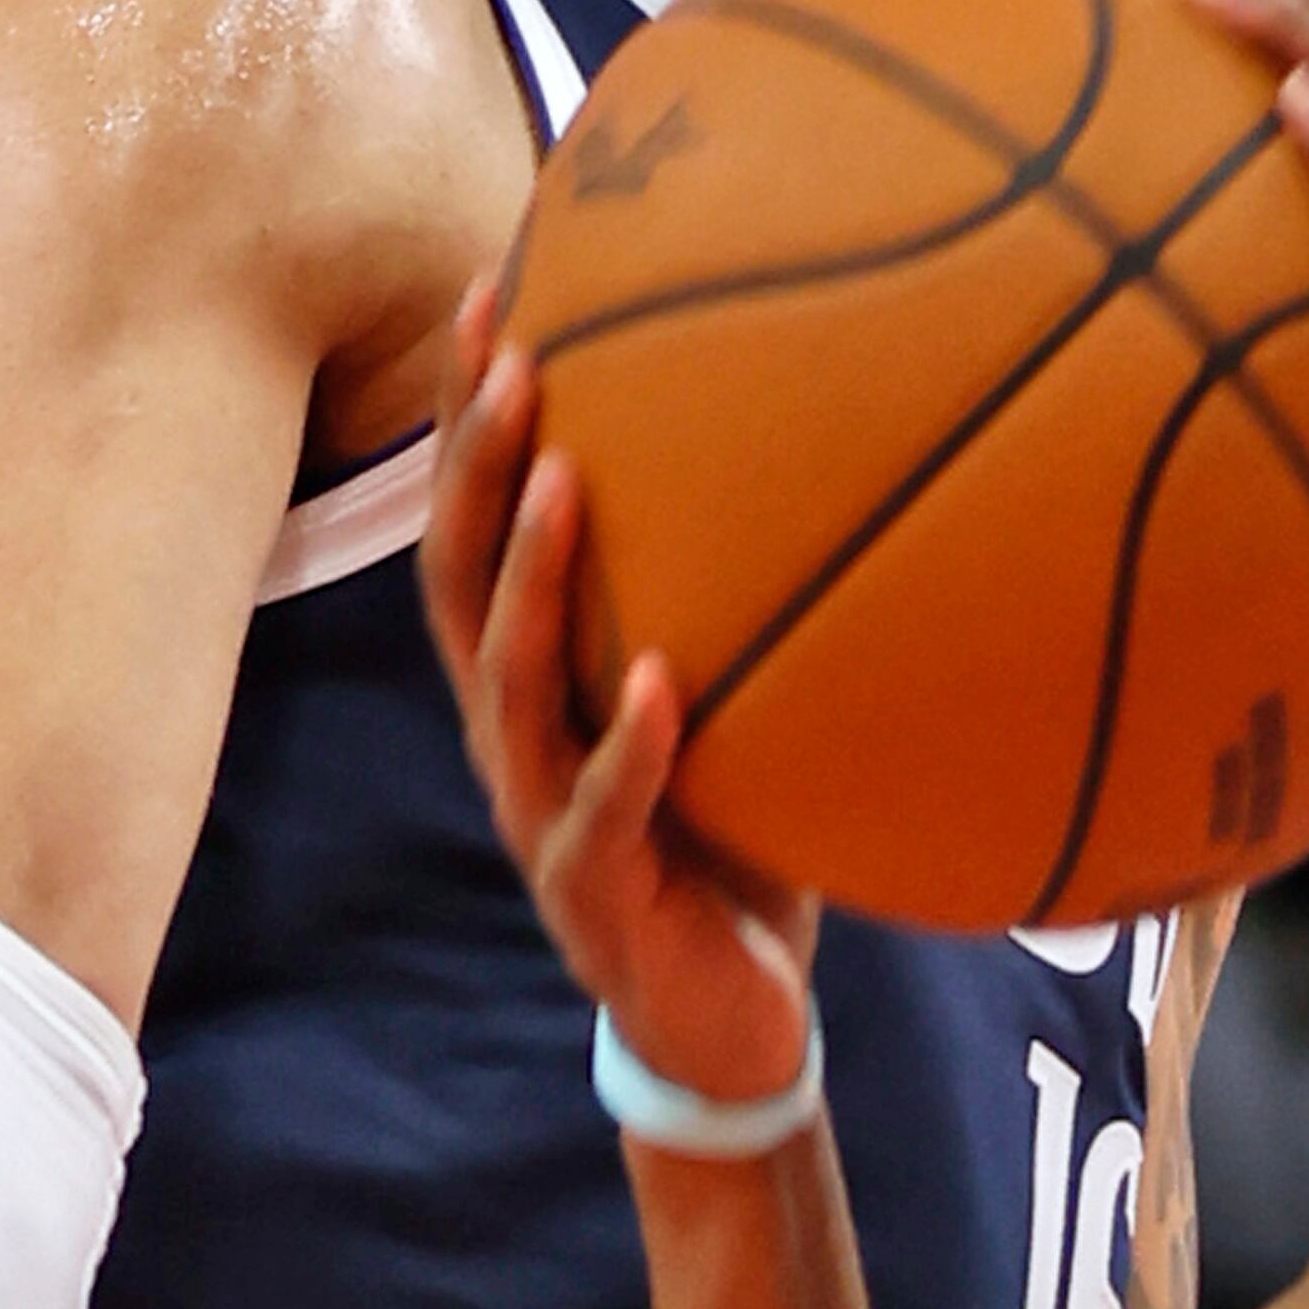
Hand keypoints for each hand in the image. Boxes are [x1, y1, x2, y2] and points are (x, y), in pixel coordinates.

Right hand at [420, 279, 816, 1108]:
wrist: (725, 1023)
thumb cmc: (731, 839)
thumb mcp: (735, 697)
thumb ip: (744, 595)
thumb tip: (846, 437)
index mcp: (535, 681)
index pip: (476, 524)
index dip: (470, 414)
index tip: (499, 286)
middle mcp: (516, 734)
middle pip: (462, 579)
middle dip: (474, 462)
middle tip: (509, 350)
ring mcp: (544, 815)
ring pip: (509, 685)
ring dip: (531, 577)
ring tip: (559, 475)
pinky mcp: (597, 899)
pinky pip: (604, 814)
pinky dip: (630, 747)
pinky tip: (660, 683)